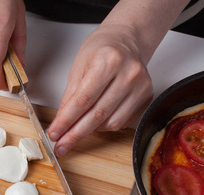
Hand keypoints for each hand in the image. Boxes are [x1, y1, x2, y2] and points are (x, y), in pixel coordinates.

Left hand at [47, 0, 189, 156]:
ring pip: (111, 123)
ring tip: (79, 127)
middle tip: (62, 147)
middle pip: (98, 115)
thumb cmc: (101, 50)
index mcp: (108, 61)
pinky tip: (98, 118)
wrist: (127, 40)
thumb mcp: (78, 67)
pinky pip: (123, 122)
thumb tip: (61, 124)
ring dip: (91, 130)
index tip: (55, 134)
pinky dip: (106, 125)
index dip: (67, 121)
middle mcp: (128, 74)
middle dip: (76, 134)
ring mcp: (141, 86)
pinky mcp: (147, 96)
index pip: (83, 100)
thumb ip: (70, 96)